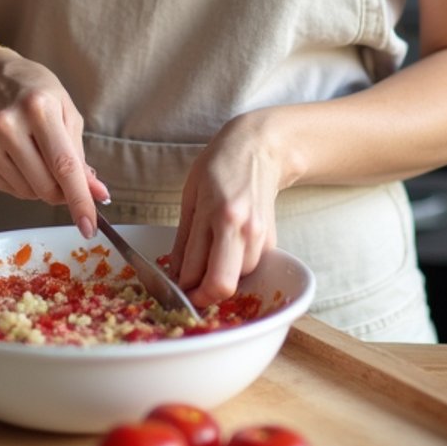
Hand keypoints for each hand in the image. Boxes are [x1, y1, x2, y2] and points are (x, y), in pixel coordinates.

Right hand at [0, 45, 109, 236]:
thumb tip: (95, 192)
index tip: (90, 226)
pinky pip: (10, 191)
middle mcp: (8, 126)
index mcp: (38, 108)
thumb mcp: (64, 108)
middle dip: (63, 192)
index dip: (79, 199)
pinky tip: (19, 157)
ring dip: (42, 185)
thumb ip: (80, 153)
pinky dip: (23, 183)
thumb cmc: (32, 89)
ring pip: (28, 193)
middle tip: (67, 177)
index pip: (64, 165)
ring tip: (37, 153)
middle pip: (46, 186)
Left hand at [168, 112, 285, 308]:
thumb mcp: (191, 195)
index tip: (174, 289)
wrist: (259, 149)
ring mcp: (260, 235)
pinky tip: (225, 252)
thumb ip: (185, 238)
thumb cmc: (219, 165)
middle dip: (203, 296)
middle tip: (190, 290)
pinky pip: (250, 269)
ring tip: (208, 261)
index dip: (182, 287)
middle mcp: (242, 228)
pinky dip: (235, 269)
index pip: (197, 269)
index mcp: (217, 213)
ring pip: (238, 280)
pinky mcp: (271, 241)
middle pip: (223, 286)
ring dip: (220, 279)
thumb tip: (177, 274)